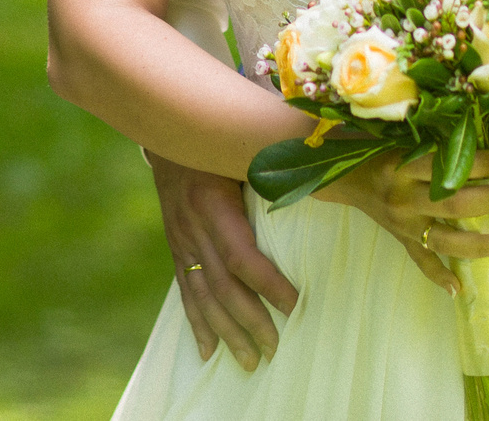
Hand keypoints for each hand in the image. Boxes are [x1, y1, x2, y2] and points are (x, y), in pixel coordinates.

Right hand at [148, 151, 300, 371]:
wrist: (166, 127)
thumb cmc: (217, 134)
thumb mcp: (242, 145)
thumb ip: (276, 160)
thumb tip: (322, 162)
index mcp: (213, 203)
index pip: (241, 255)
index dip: (268, 284)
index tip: (295, 306)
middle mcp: (193, 227)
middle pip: (222, 286)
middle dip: (250, 321)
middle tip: (276, 349)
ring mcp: (181, 239)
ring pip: (202, 296)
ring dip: (226, 332)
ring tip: (250, 361)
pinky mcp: (176, 246)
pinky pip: (185, 291)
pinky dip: (197, 323)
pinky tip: (207, 351)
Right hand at [316, 147, 488, 294]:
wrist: (348, 180)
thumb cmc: (382, 154)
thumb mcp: (405, 144)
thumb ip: (437, 149)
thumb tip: (487, 143)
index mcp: (404, 168)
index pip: (446, 167)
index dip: (478, 163)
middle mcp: (405, 199)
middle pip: (455, 204)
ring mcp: (404, 225)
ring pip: (446, 240)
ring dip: (481, 244)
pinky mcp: (402, 241)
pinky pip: (423, 262)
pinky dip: (439, 277)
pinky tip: (459, 289)